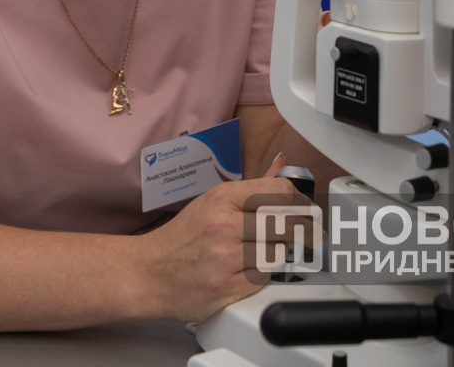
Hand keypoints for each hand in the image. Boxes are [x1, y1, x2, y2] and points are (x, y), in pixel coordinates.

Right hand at [132, 154, 311, 321]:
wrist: (149, 273)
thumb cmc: (183, 237)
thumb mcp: (213, 201)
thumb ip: (254, 186)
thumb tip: (282, 165)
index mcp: (221, 199)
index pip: (279, 192)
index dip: (299, 202)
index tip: (305, 210)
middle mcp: (223, 226)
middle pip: (284, 223)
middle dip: (298, 230)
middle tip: (302, 234)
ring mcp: (224, 258)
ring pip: (278, 253)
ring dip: (279, 253)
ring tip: (267, 251)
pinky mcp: (226, 288)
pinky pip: (264, 279)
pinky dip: (264, 274)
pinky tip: (251, 268)